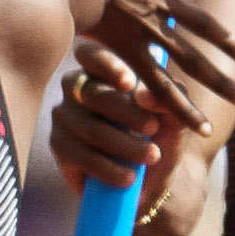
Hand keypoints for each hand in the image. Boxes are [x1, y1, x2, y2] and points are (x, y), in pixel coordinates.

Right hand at [50, 47, 183, 197]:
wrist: (152, 180)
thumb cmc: (161, 136)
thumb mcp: (174, 115)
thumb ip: (168, 99)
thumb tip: (143, 96)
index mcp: (102, 70)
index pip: (91, 55)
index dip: (107, 66)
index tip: (130, 84)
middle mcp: (77, 89)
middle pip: (94, 94)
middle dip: (128, 113)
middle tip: (154, 128)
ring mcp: (64, 118)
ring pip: (90, 129)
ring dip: (125, 146)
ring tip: (152, 157)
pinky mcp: (59, 148)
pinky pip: (81, 156)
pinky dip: (109, 168)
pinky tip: (129, 177)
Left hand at [82, 0, 234, 129]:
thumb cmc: (71, 4)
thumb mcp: (86, 40)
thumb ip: (106, 59)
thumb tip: (118, 83)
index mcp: (130, 49)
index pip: (163, 89)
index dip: (185, 112)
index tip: (207, 131)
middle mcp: (148, 28)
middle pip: (191, 63)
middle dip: (221, 84)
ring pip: (203, 26)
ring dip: (231, 45)